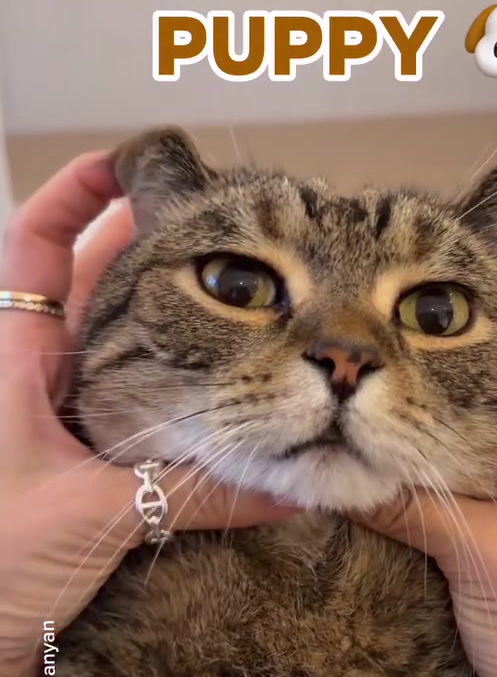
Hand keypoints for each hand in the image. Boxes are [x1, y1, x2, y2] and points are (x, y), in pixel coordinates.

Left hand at [0, 153, 291, 676]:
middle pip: (91, 291)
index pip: (35, 246)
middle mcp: (30, 381)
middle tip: (227, 238)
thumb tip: (288, 490)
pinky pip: (127, 421)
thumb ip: (194, 497)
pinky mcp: (68, 475)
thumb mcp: (93, 516)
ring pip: (114, 355)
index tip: (131, 161)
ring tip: (240, 304)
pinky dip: (169, 407)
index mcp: (11, 359)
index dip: (75, 193)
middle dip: (151, 257)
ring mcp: (49, 427)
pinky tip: (218, 410)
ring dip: (167, 330)